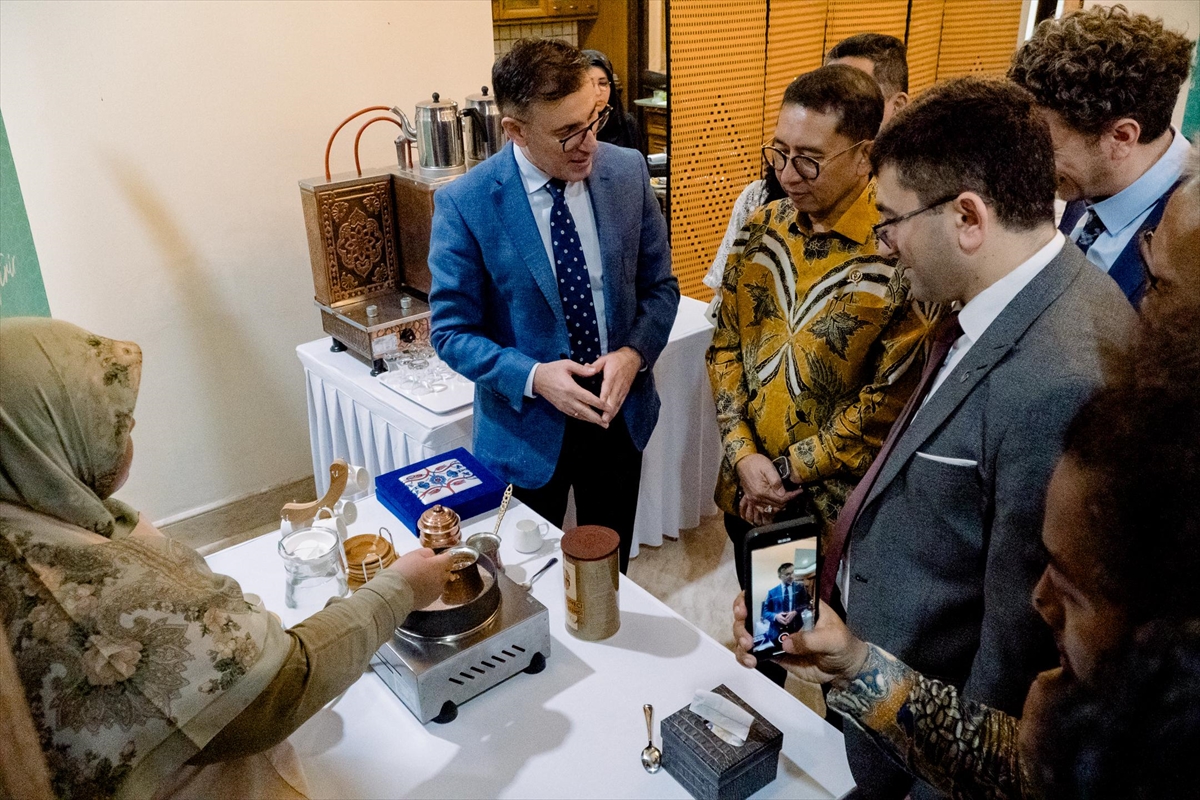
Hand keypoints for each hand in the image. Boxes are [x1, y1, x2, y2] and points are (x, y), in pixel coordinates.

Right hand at [387, 549, 453, 608]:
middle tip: (426, 567)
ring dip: (434, 580)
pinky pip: (432, 592)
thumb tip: (432, 555)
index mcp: (439, 566)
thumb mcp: (414, 554)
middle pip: (446, 571)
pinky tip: (417, 588)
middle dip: (439, 568)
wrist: (394, 592)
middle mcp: (441, 579)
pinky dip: (428, 590)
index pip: (449, 558)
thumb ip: (427, 552)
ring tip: (420, 579)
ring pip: (439, 583)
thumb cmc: (404, 570)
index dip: (445, 556)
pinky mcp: (430, 601)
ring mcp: (436, 592)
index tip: (440, 556)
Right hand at [533, 359, 608, 425]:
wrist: (536, 379)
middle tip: (607, 424)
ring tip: (601, 424)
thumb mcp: (567, 364)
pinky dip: (582, 418)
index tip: (609, 408)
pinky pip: (573, 415)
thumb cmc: (553, 370)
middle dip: (597, 418)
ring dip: (591, 421)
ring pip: (579, 415)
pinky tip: (589, 420)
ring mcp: (563, 405)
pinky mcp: (560, 407)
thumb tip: (594, 370)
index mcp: (571, 388)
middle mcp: (568, 399)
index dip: (600, 404)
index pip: (588, 398)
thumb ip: (582, 369)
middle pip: (585, 411)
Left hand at [590, 346, 641, 424]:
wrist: (632, 358)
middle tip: (602, 420)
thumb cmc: (617, 359)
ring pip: (617, 403)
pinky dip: (616, 410)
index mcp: (612, 376)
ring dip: (612, 413)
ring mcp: (622, 389)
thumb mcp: (605, 359)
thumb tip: (586, 367)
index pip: (607, 389)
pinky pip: (621, 402)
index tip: (599, 406)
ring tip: (606, 422)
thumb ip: (595, 365)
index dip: (604, 398)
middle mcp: (618, 384)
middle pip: (613, 399)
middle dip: (608, 411)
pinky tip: (612, 416)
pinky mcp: (625, 391)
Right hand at [732, 593, 868, 685]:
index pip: (768, 593)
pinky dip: (746, 657)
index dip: (750, 596)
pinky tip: (750, 663)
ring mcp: (775, 636)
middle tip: (746, 636)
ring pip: (748, 632)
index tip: (743, 607)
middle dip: (742, 622)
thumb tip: (785, 644)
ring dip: (741, 640)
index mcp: (794, 604)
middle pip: (751, 612)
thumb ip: (811, 639)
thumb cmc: (842, 645)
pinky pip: (753, 653)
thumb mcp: (832, 638)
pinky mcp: (773, 654)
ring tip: (748, 651)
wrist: (844, 671)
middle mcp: (781, 617)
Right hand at [736, 454, 802, 524]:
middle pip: (777, 506)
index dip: (792, 496)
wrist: (743, 461)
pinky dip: (770, 508)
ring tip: (787, 497)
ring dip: (780, 505)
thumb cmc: (755, 462)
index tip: (799, 491)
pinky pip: (762, 509)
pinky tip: (776, 504)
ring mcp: (753, 499)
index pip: (781, 499)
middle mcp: (757, 498)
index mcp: (762, 491)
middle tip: (794, 493)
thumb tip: (783, 493)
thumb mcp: (768, 468)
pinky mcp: (751, 498)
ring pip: (771, 509)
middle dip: (788, 500)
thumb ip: (776, 481)